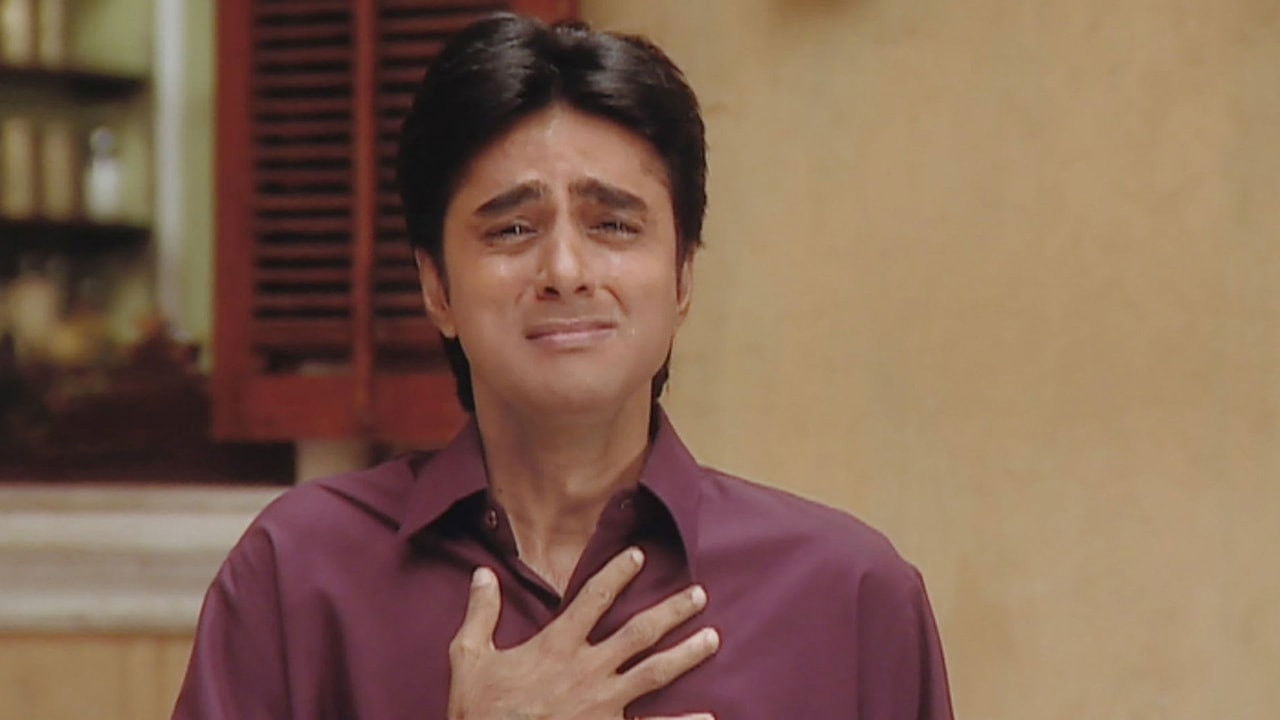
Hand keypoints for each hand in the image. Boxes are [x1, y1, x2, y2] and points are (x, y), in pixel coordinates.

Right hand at [446, 546, 718, 719]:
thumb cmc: (478, 711)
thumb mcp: (469, 657)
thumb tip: (483, 574)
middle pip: (638, 633)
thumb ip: (481, 613)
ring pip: (654, 673)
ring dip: (687, 654)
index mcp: (557, 646)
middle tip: (699, 594)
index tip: (640, 555)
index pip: (593, 598)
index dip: (617, 574)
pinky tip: (709, 717)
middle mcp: (587, 670)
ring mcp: (603, 705)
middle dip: (671, 611)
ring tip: (713, 638)